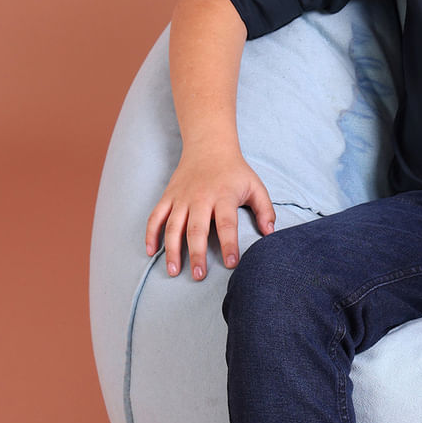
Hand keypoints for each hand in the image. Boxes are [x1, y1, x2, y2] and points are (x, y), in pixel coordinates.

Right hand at [145, 150, 274, 279]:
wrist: (209, 146)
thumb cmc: (235, 172)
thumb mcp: (255, 186)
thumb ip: (265, 210)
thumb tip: (270, 234)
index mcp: (224, 196)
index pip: (227, 224)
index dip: (229, 244)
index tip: (232, 264)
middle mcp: (200, 198)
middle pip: (196, 229)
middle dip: (197, 254)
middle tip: (199, 276)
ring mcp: (181, 198)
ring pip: (173, 226)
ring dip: (172, 250)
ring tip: (174, 271)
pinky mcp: (168, 197)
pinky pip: (155, 217)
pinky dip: (151, 234)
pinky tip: (151, 252)